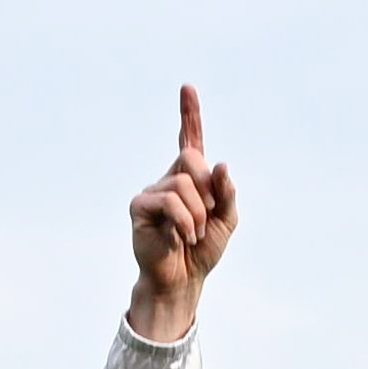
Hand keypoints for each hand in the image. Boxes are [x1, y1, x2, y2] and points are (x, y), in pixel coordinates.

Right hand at [125, 86, 235, 343]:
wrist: (183, 279)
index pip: (190, 139)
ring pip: (182, 183)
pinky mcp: (140, 206)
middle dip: (207, 189)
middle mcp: (170, 178)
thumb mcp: (227, 221)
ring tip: (193, 233)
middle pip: (192, 158)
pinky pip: (168, 201)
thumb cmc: (202, 250)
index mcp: (191, 178)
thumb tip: (221, 165)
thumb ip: (227, 193)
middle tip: (207, 215)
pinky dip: (183, 220)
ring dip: (197, 213)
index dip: (189, 114)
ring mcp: (153, 190)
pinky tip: (181, 236)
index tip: (188, 88)